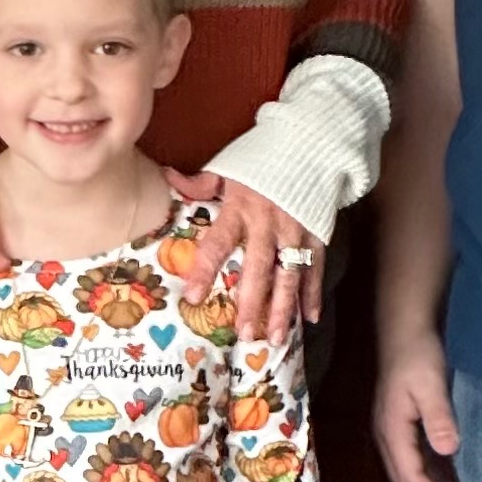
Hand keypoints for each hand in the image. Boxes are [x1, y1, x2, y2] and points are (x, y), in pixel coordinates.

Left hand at [168, 174, 323, 345]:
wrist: (308, 143)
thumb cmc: (260, 159)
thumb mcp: (228, 166)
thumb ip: (199, 182)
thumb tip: (164, 176)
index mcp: (241, 207)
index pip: (219, 243)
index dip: (205, 270)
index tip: (193, 296)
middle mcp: (269, 224)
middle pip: (259, 268)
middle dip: (253, 302)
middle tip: (244, 333)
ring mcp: (296, 231)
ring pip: (290, 275)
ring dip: (284, 308)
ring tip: (277, 338)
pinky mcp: (317, 234)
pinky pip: (315, 268)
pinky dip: (314, 293)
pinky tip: (310, 318)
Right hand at [374, 329, 469, 481]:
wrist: (404, 330)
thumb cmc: (418, 354)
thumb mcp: (431, 383)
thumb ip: (438, 417)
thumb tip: (449, 450)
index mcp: (392, 432)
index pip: (412, 478)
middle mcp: (388, 439)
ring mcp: (393, 435)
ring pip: (411, 479)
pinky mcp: (403, 429)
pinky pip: (416, 466)